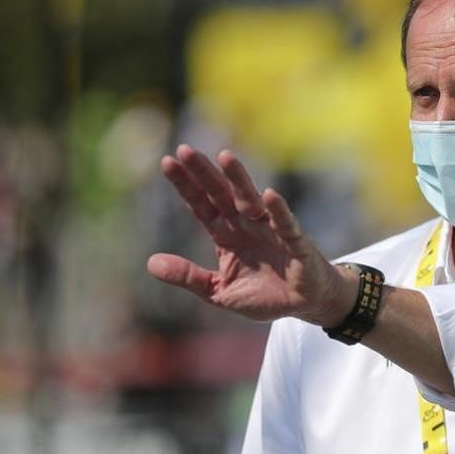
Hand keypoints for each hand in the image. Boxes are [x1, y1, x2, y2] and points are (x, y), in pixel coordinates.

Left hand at [147, 145, 356, 325]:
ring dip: (238, 179)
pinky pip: (286, 224)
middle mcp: (246, 225)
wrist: (304, 304)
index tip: (167, 162)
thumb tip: (150, 263)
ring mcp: (271, 230)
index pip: (201, 204)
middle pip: (221, 194)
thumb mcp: (218, 292)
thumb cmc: (263, 294)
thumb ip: (189, 277)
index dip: (185, 185)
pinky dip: (279, 211)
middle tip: (184, 150)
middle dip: (204, 173)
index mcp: (225, 235)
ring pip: (251, 200)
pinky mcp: (295, 243)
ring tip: (224, 157)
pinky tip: (270, 195)